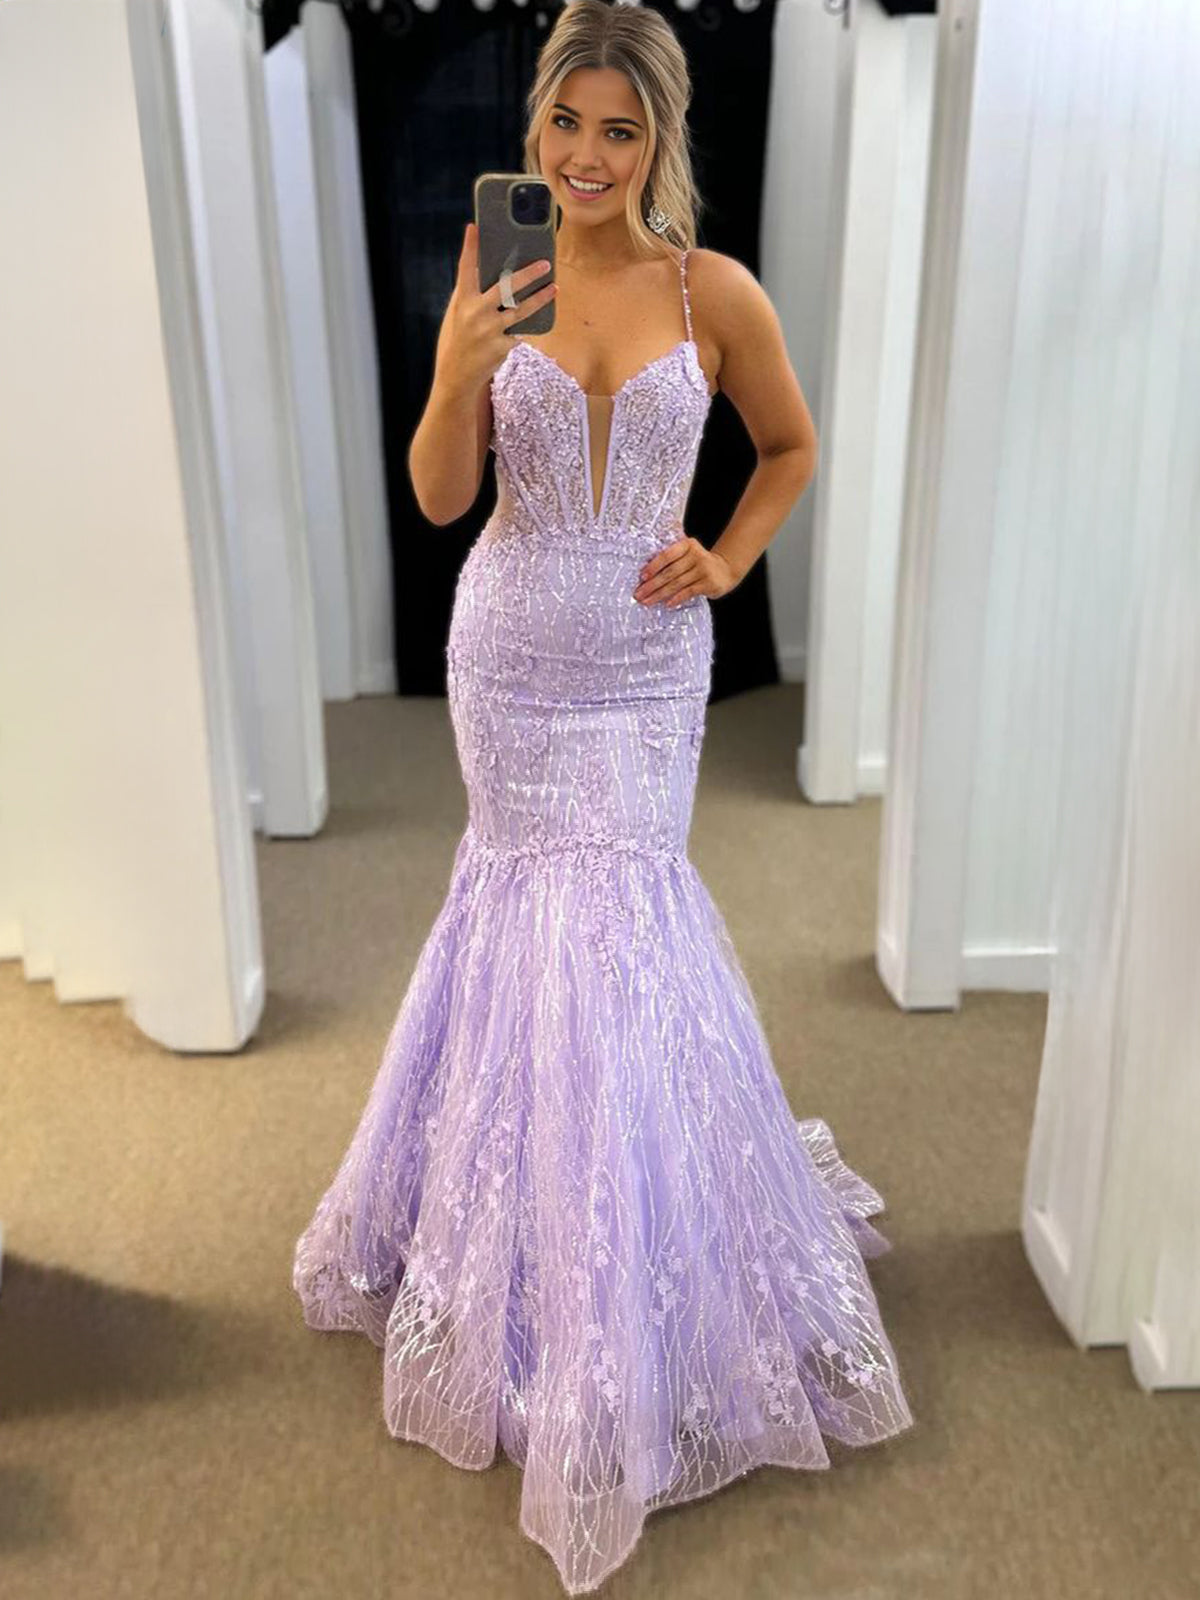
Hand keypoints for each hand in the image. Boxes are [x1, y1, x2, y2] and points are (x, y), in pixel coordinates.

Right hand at [433, 222, 556, 395]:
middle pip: (505, 287)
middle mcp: (475, 313)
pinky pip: (520, 331)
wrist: (457, 376)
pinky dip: (526, 325)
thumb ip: (471, 295)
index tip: (474, 227)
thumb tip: (487, 272)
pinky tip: (537, 318)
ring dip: (540, 298)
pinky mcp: (501, 347)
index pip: (465, 268)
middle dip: (527, 274)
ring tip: (554, 288)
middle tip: (545, 264)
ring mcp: (489, 331)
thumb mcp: (457, 314)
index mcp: (462, 301)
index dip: (470, 247)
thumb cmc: (458, 339)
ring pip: (521, 310)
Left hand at [633, 536, 738, 607]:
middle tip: (639, 594)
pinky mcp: (709, 583)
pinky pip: (689, 592)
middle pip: (670, 572)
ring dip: (660, 594)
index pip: (667, 555)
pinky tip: (667, 604)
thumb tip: (645, 575)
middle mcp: (696, 555)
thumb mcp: (688, 553)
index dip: (653, 566)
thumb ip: (671, 558)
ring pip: (677, 583)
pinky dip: (676, 598)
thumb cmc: (699, 563)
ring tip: (647, 601)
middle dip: (652, 585)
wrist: (726, 569)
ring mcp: (703, 569)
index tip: (641, 577)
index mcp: (687, 545)